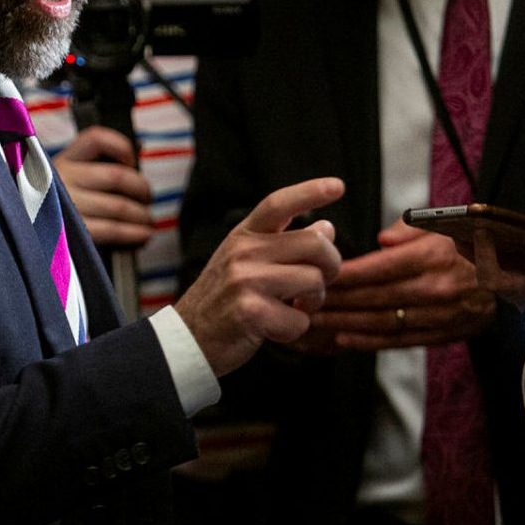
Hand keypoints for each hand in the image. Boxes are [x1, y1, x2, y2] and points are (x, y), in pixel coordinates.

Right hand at [51, 127, 153, 248]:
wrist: (17, 237)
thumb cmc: (46, 206)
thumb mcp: (60, 178)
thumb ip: (91, 169)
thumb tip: (134, 162)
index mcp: (61, 160)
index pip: (96, 138)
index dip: (121, 147)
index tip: (130, 162)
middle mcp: (62, 179)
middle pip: (117, 176)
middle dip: (142, 189)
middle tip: (147, 199)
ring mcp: (65, 207)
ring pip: (118, 206)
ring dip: (141, 215)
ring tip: (148, 221)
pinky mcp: (70, 234)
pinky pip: (111, 230)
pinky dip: (133, 233)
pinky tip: (141, 235)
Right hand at [176, 178, 345, 376]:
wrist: (187, 338)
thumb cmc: (224, 298)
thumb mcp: (247, 261)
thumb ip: (284, 243)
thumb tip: (327, 227)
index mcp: (243, 235)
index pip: (277, 203)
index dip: (309, 192)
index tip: (338, 186)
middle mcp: (243, 251)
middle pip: (316, 243)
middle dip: (331, 265)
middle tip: (321, 281)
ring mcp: (245, 280)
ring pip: (314, 281)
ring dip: (313, 301)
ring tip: (294, 307)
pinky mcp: (250, 312)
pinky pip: (300, 320)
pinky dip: (294, 329)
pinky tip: (274, 328)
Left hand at [296, 218, 495, 353]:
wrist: (520, 274)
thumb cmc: (477, 242)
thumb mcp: (449, 221)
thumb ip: (411, 228)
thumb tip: (381, 239)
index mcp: (431, 257)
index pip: (376, 268)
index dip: (342, 276)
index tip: (315, 277)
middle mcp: (433, 288)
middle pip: (372, 298)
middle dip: (334, 303)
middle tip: (302, 303)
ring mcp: (439, 315)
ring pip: (381, 323)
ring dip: (344, 324)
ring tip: (313, 324)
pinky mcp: (445, 333)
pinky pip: (400, 341)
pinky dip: (370, 342)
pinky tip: (344, 338)